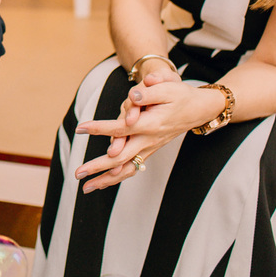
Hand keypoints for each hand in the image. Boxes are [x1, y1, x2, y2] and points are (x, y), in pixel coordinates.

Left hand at [73, 75, 203, 191]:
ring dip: (105, 179)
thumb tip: (132, 95)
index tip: (81, 128)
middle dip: (97, 166)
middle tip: (77, 173)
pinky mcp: (149, 151)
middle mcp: (149, 140)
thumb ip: (148, 92)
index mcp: (151, 124)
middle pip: (120, 158)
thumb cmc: (180, 96)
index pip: (121, 128)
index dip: (100, 128)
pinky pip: (131, 168)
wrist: (198, 109)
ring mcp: (149, 148)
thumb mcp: (167, 89)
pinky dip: (117, 178)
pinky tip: (102, 183)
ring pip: (126, 169)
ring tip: (85, 187)